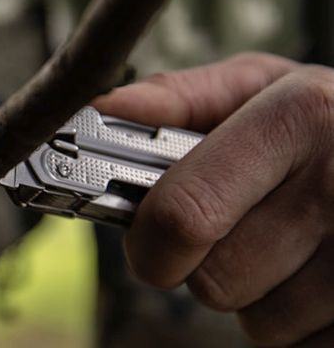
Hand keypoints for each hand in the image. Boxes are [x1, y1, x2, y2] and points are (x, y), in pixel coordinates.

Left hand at [94, 53, 333, 346]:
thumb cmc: (329, 123)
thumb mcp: (267, 87)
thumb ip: (182, 98)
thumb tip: (99, 109)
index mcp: (296, 120)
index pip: (183, 215)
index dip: (150, 242)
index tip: (146, 241)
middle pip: (214, 280)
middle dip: (204, 265)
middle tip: (236, 228)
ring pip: (259, 322)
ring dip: (256, 292)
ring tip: (290, 243)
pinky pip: (302, 345)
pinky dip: (298, 321)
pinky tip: (318, 272)